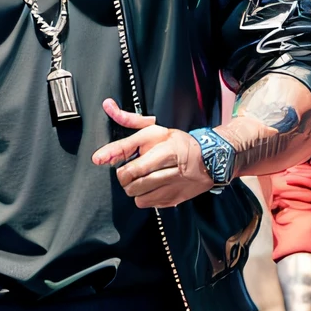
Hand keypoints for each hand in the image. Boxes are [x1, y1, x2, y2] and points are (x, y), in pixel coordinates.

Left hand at [93, 101, 211, 206]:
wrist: (211, 160)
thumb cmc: (178, 143)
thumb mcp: (156, 129)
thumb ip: (130, 121)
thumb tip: (108, 105)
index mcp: (167, 151)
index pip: (136, 167)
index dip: (118, 167)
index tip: (99, 160)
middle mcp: (173, 171)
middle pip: (135, 184)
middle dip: (125, 179)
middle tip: (128, 172)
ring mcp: (175, 188)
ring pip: (140, 197)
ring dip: (133, 190)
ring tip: (138, 180)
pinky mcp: (176, 199)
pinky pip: (149, 205)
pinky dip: (143, 198)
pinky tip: (149, 188)